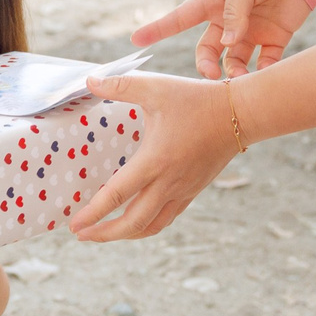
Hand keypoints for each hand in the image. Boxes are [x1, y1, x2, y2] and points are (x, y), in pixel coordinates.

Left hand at [66, 71, 238, 241]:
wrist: (240, 114)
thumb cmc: (197, 99)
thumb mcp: (156, 87)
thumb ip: (120, 85)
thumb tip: (89, 80)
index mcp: (155, 160)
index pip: (116, 196)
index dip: (93, 214)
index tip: (74, 225)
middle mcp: (168, 183)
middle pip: (133, 223)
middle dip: (104, 234)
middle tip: (81, 235)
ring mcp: (183, 190)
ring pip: (151, 226)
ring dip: (125, 235)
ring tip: (105, 234)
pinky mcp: (193, 191)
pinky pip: (166, 218)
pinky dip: (146, 226)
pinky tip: (136, 221)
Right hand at [132, 0, 312, 78]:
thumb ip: (235, 13)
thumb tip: (228, 45)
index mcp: (213, 1)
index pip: (179, 18)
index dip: (158, 29)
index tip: (136, 40)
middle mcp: (228, 20)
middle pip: (208, 51)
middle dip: (206, 66)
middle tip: (213, 76)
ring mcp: (251, 31)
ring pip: (234, 61)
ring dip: (235, 73)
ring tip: (241, 78)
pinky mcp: (274, 37)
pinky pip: (265, 62)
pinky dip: (263, 72)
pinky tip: (264, 76)